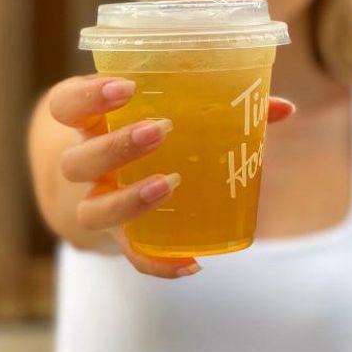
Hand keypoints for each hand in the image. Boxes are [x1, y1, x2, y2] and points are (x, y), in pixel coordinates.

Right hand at [48, 74, 295, 277]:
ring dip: (129, 200)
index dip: (87, 96)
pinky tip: (191, 263)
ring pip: (93, 210)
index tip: (125, 87)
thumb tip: (284, 108)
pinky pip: (133, 256)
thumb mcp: (168, 114)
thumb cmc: (148, 135)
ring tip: (168, 185)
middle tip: (159, 131)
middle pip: (78, 159)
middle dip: (116, 147)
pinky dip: (159, 263)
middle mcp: (85, 165)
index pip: (68, 104)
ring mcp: (98, 203)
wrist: (110, 184)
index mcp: (91, 123)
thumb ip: (223, 108)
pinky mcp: (121, 238)